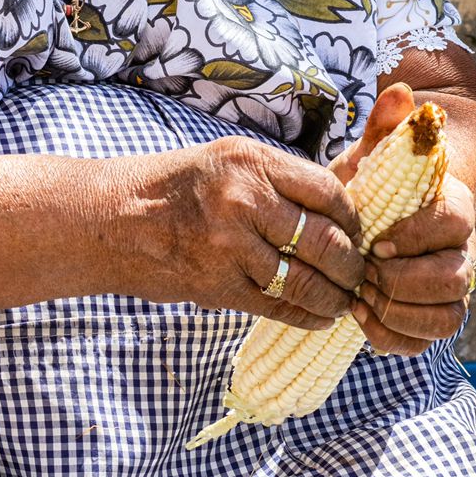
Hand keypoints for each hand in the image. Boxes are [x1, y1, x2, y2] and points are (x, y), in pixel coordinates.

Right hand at [116, 136, 365, 324]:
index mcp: (252, 162)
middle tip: (360, 273)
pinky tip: (320, 316)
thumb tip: (342, 205)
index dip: (354, 218)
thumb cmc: (180, 187)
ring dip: (336, 296)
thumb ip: (281, 179)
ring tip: (344, 299)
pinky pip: (279, 307)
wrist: (115, 220)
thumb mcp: (230, 160)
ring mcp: (230, 247)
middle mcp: (244, 201)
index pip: (329, 192)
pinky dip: (308, 316)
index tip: (358, 231)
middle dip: (352, 265)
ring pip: (308, 281)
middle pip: (326, 240)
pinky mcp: (218, 286)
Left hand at [332, 84, 475, 356]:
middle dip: (403, 280)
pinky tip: (360, 317)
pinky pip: (426, 342)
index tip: (376, 238)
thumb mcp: (373, 154)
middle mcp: (462, 251)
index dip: (415, 235)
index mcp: (454, 206)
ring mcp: (451, 288)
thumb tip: (399, 93)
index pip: (452, 224)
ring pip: (448, 318)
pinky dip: (392, 336)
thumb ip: (386, 127)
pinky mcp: (431, 317)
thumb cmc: (377, 183)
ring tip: (359, 296)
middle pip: (455, 279)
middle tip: (363, 271)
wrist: (384, 217)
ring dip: (399, 313)